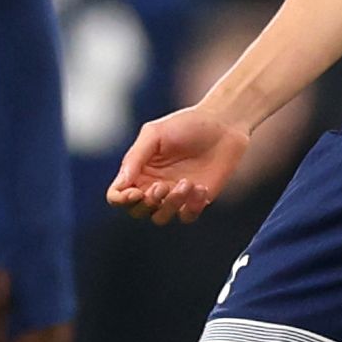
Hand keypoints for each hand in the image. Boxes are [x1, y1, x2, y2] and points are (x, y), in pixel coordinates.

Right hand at [108, 104, 253, 222]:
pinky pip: (186, 217)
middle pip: (136, 211)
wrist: (223, 124)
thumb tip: (122, 183)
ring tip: (187, 183)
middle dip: (147, 203)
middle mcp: (153, 185)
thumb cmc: (187, 124)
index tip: (135, 192)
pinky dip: (192, 207)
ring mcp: (174, 195)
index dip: (121, 199)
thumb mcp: (155, 133)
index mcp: (138, 170)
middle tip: (162, 186)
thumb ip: (135, 157)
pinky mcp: (196, 200)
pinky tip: (202, 187)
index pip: (118, 195)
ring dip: (171, 205)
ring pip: (160, 217)